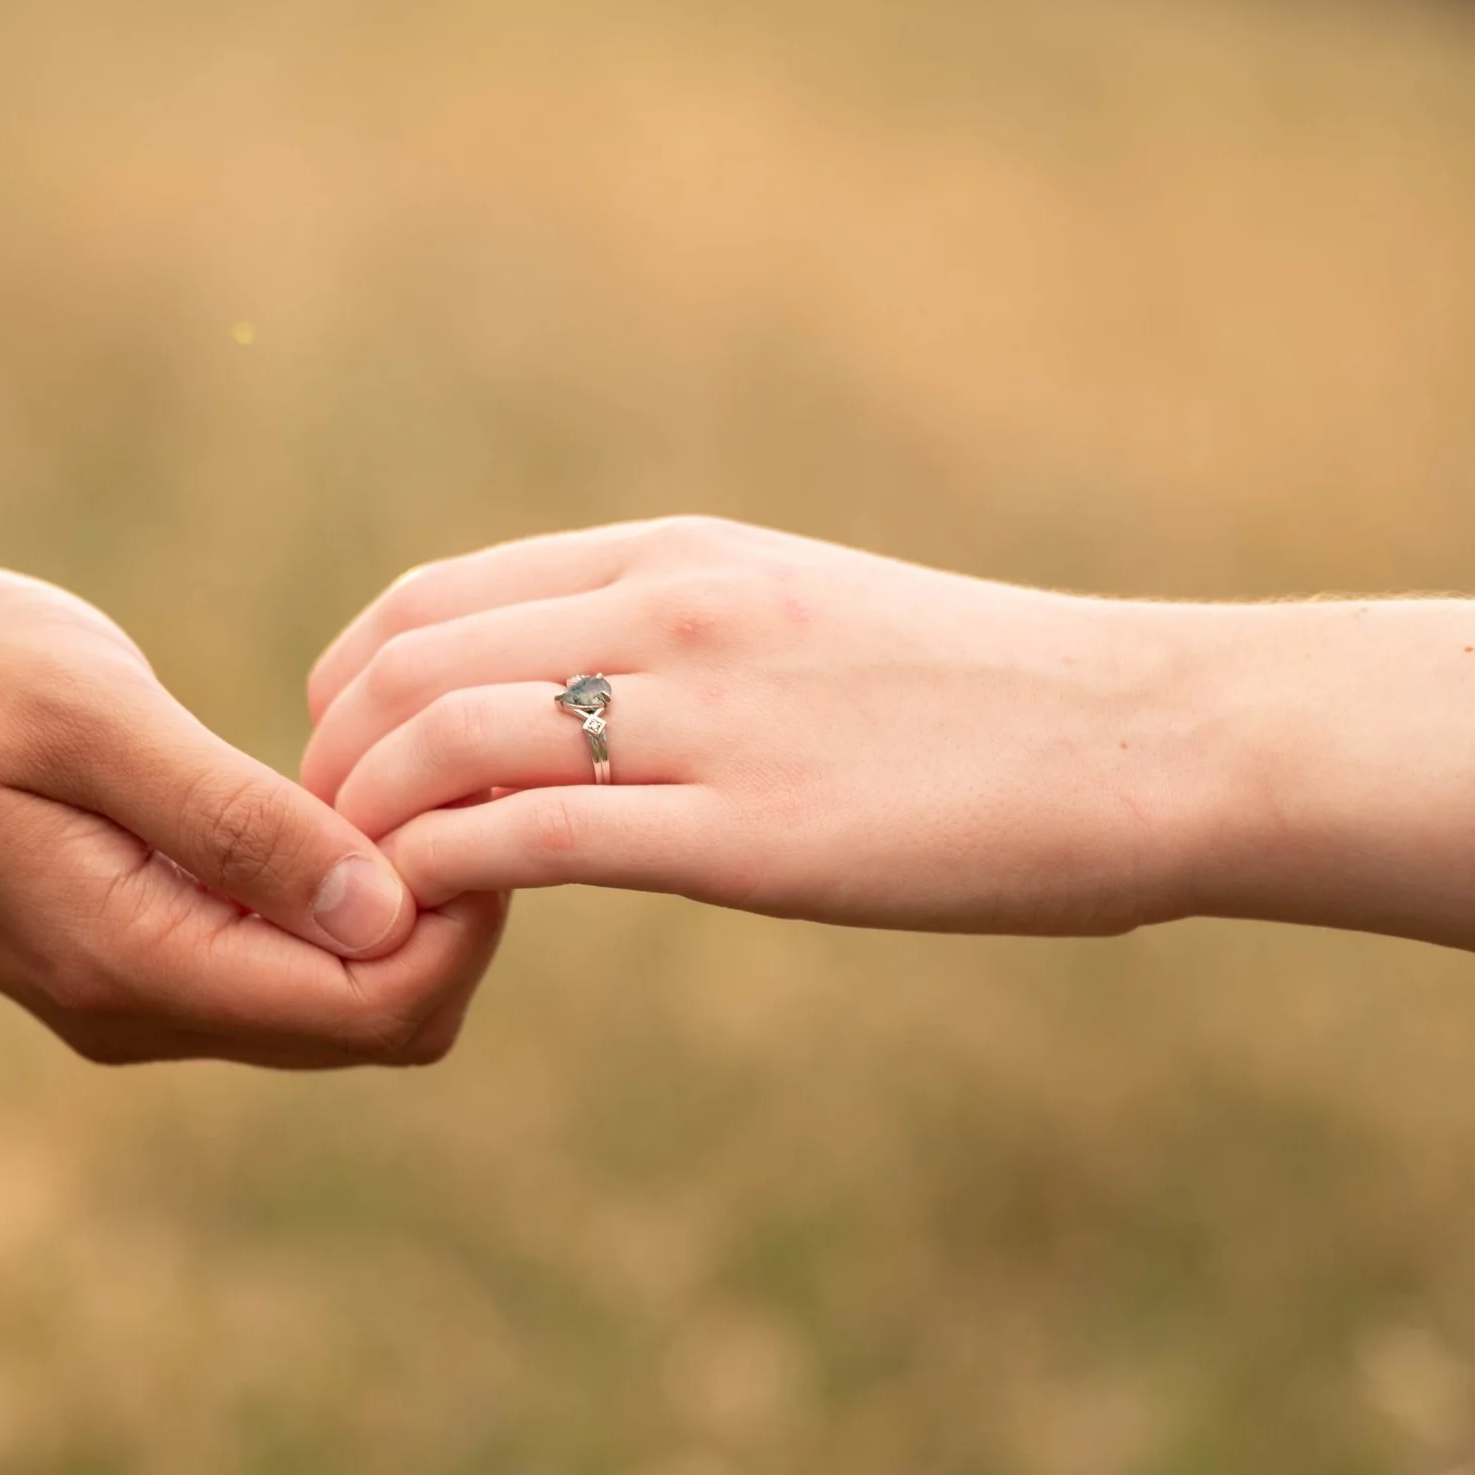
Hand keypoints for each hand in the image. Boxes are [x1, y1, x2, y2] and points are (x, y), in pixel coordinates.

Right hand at [0, 563, 505, 1064]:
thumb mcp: (87, 715)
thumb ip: (234, 821)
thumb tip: (386, 907)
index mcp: (135, 964)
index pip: (375, 1009)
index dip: (459, 916)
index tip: (465, 789)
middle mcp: (143, 1013)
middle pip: (373, 1024)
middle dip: (444, 917)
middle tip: (441, 774)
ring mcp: (134, 998)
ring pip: (336, 1001)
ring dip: (391, 905)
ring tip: (386, 773)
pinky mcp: (131, 959)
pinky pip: (277, 962)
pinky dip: (331, 896)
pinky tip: (321, 796)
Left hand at [302, 518, 1211, 936]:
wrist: (1148, 736)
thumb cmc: (988, 694)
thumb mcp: (804, 618)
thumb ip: (679, 643)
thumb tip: (581, 699)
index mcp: (679, 557)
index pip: (435, 597)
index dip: (350, 682)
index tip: (342, 759)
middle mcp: (669, 615)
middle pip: (408, 662)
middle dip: (329, 755)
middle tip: (326, 842)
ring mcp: (703, 719)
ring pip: (442, 741)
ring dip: (363, 822)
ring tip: (361, 892)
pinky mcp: (744, 837)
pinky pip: (527, 840)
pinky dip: (438, 876)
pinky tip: (424, 917)